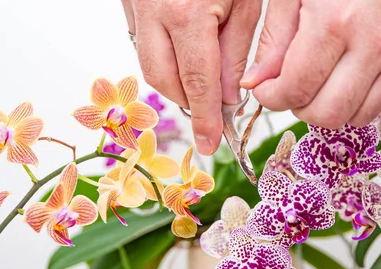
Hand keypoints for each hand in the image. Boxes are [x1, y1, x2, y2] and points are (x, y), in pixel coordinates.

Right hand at [121, 0, 261, 154]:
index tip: (211, 142)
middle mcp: (152, 10)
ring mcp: (133, 4)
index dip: (205, 118)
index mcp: (187, 11)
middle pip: (163, 79)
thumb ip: (237, 51)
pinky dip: (162, 55)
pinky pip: (140, 42)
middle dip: (188, 100)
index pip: (197, 82)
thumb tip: (228, 98)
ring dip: (174, 79)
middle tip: (211, 103)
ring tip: (201, 72)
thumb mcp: (246, 2)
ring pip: (147, 63)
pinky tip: (182, 47)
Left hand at [241, 0, 380, 127]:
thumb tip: (256, 81)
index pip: (295, 90)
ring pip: (360, 116)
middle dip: (302, 109)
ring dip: (334, 107)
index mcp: (335, 21)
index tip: (268, 90)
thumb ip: (276, 38)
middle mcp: (375, 42)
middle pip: (328, 114)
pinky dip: (366, 99)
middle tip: (295, 90)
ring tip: (324, 81)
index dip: (273, 97)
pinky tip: (354, 75)